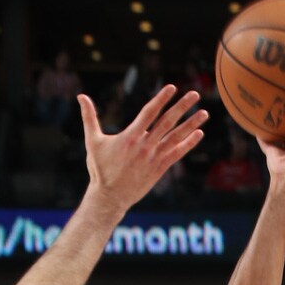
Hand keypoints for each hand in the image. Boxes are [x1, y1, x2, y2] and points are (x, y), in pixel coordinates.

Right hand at [79, 85, 206, 214]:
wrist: (110, 197)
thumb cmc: (100, 169)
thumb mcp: (93, 141)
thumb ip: (89, 117)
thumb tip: (80, 96)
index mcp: (131, 136)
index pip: (149, 112)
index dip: (162, 99)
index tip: (172, 87)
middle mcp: (145, 145)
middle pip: (167, 121)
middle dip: (182, 107)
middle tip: (195, 94)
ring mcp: (154, 157)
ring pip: (176, 137)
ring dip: (191, 124)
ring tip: (204, 113)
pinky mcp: (159, 169)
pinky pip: (176, 154)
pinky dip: (188, 144)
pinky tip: (199, 134)